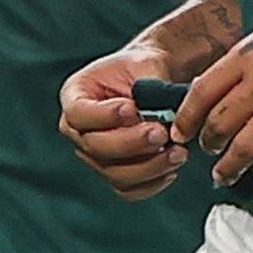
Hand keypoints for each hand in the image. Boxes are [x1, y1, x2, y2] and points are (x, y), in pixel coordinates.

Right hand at [60, 50, 183, 198]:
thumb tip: (160, 114)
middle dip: (132, 143)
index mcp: (75, 96)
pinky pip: (129, 189)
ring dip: (149, 167)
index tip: (133, 108)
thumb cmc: (143, 68)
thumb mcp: (145, 63)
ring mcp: (95, 155)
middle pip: (96, 147)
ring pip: (114, 173)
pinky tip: (172, 166)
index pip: (78, 113)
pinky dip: (152, 183)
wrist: (154, 81)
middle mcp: (78, 130)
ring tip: (177, 152)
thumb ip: (150, 86)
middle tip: (162, 132)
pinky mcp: (115, 172)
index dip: (104, 116)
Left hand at [175, 0, 252, 187]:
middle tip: (205, 151)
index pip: (202, 92)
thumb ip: (244, 59)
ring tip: (224, 175)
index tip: (181, 131)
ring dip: (230, 166)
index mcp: (247, 55)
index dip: (186, 117)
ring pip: (245, 146)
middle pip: (219, 123)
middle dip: (207, 144)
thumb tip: (218, 84)